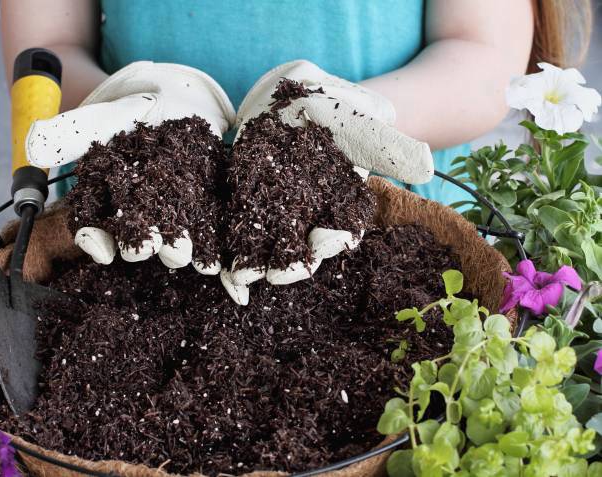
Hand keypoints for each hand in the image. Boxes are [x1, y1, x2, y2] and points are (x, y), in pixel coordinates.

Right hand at [25, 62, 234, 272]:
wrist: (180, 103)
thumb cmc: (134, 112)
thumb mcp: (104, 117)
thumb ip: (72, 132)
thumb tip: (33, 146)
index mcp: (107, 204)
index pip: (92, 232)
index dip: (94, 242)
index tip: (101, 249)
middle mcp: (138, 220)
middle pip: (136, 245)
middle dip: (143, 248)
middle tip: (151, 246)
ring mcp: (172, 222)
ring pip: (172, 247)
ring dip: (178, 252)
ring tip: (185, 252)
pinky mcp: (204, 215)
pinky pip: (207, 239)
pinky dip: (213, 253)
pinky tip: (220, 266)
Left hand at [220, 61, 433, 304]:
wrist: (291, 96)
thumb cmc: (334, 109)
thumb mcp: (361, 122)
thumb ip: (388, 146)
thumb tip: (425, 166)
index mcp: (342, 207)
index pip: (340, 233)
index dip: (330, 243)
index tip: (318, 247)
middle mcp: (310, 218)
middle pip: (301, 250)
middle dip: (287, 265)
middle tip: (273, 275)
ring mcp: (277, 214)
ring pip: (267, 247)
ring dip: (254, 264)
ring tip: (241, 277)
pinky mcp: (247, 203)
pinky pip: (238, 230)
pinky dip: (229, 248)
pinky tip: (218, 266)